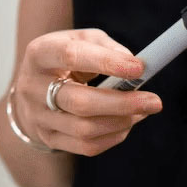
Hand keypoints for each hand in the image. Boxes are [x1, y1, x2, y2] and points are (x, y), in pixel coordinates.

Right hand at [12, 28, 161, 156]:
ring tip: (142, 111)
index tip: (139, 68)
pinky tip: (126, 124)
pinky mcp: (48, 138)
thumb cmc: (64, 60)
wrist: (32, 89)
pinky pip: (86, 146)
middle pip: (79, 102)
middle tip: (154, 101)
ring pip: (84, 129)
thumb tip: (133, 65)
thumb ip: (106, 47)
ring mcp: (38, 116)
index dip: (107, 62)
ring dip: (122, 122)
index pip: (71, 56)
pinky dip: (113, 137)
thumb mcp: (80, 40)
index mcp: (39, 54)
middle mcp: (32, 87)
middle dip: (122, 104)